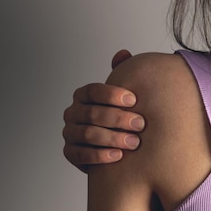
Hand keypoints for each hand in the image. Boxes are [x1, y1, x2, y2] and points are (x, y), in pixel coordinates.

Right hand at [63, 50, 144, 171]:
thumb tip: (123, 54)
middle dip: (118, 119)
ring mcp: (69, 133)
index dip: (112, 94)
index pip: (92, 91)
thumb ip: (122, 75)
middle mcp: (72, 113)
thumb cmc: (119, 118)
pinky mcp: (70, 153)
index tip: (134, 100)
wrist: (114, 146)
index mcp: (82, 96)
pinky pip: (81, 155)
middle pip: (92, 113)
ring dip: (113, 138)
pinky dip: (100, 156)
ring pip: (88, 134)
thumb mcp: (121, 98)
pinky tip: (118, 156)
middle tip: (141, 124)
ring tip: (134, 142)